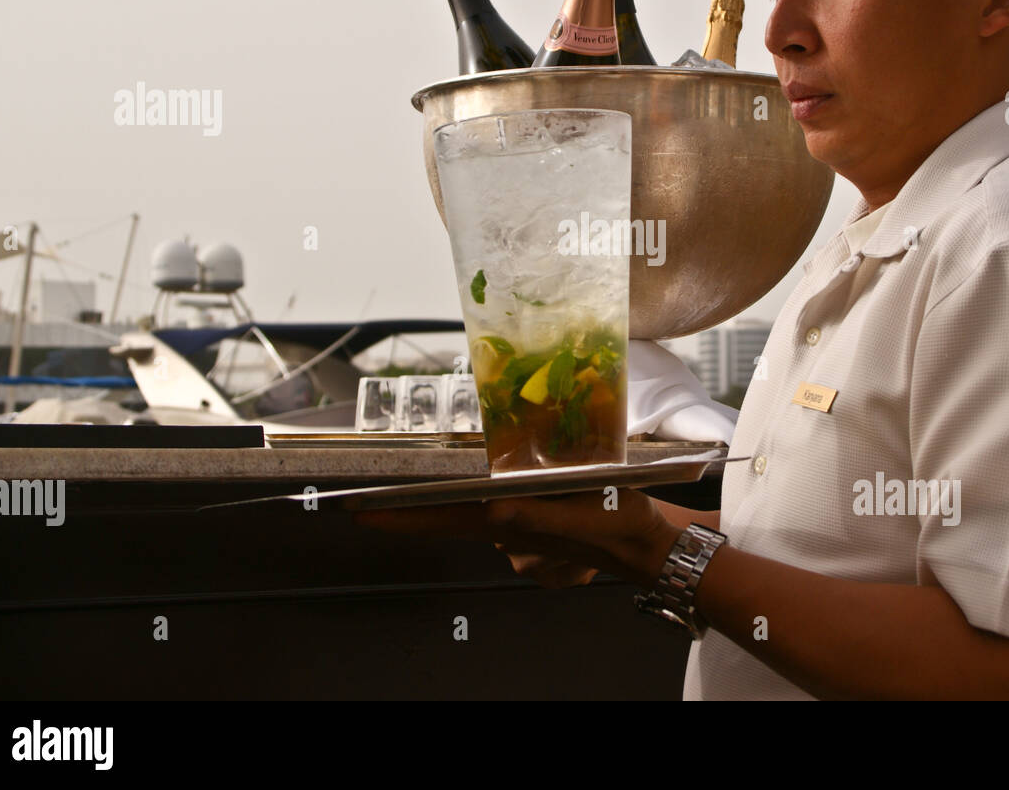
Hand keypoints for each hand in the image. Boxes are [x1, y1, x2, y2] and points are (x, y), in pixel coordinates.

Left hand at [354, 487, 682, 588]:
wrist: (648, 544)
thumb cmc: (618, 525)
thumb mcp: (583, 514)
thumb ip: (535, 516)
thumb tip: (493, 509)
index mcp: (509, 526)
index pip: (441, 521)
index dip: (398, 518)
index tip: (360, 510)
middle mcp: (505, 529)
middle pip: (446, 515)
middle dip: (415, 503)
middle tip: (377, 490)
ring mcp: (518, 529)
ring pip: (482, 508)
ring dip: (480, 492)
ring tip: (499, 465)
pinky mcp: (534, 523)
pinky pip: (510, 509)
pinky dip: (517, 494)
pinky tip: (548, 484)